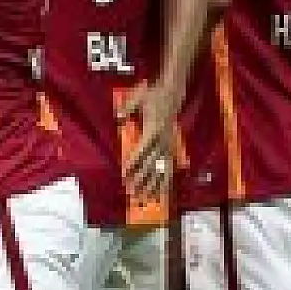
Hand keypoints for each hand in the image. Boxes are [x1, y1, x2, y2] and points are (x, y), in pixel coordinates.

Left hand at [118, 82, 179, 202]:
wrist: (172, 91)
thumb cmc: (152, 94)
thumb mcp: (137, 97)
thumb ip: (127, 108)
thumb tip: (118, 116)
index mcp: (153, 129)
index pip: (141, 150)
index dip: (133, 164)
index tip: (125, 175)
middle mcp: (162, 139)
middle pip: (151, 163)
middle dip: (142, 179)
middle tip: (132, 192)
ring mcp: (168, 143)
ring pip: (161, 168)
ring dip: (154, 184)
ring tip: (147, 197)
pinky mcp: (172, 145)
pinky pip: (169, 165)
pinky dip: (165, 179)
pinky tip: (162, 191)